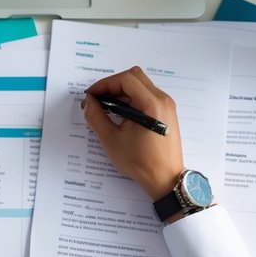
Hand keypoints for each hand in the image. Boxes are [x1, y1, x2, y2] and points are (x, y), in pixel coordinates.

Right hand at [83, 66, 184, 201]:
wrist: (165, 179)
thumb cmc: (141, 162)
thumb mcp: (112, 140)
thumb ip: (96, 116)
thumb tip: (89, 102)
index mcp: (152, 104)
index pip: (125, 79)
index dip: (104, 84)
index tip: (91, 95)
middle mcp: (162, 100)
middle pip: (134, 77)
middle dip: (112, 85)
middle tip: (98, 99)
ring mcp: (166, 106)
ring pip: (140, 85)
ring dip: (121, 91)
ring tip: (106, 108)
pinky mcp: (166, 113)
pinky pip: (146, 96)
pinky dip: (131, 98)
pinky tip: (120, 114)